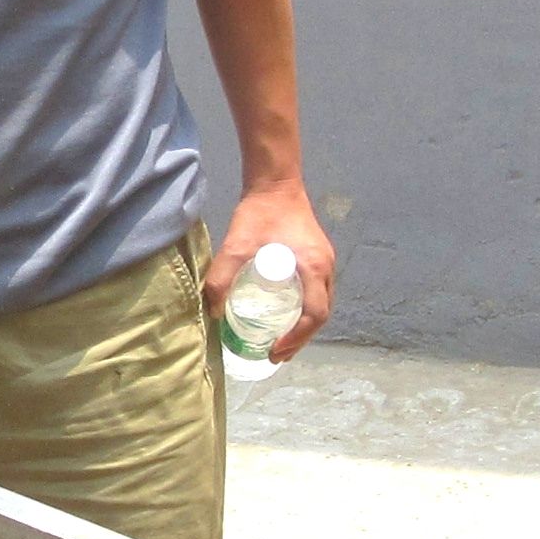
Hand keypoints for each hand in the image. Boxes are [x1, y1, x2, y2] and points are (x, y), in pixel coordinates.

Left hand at [207, 179, 336, 360]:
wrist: (275, 183)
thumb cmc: (259, 212)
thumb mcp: (236, 244)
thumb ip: (222, 276)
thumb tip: (213, 311)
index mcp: (313, 267)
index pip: (315, 314)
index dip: (297, 338)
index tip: (275, 351)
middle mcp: (325, 267)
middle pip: (322, 315)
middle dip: (301, 339)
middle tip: (276, 355)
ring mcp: (324, 261)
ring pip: (323, 304)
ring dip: (305, 327)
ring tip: (281, 342)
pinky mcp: (318, 256)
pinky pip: (318, 292)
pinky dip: (306, 310)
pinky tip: (287, 315)